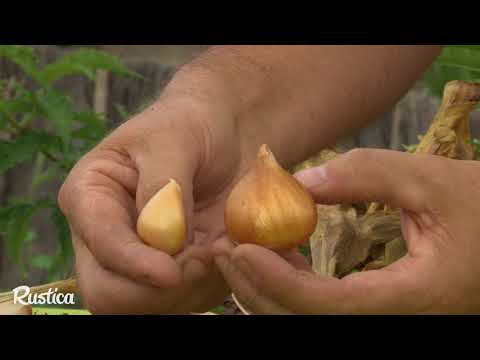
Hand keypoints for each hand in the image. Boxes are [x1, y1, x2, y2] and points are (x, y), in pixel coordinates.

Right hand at [58, 94, 244, 314]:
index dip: (133, 264)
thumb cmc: (189, 125)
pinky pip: (185, 301)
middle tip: (205, 260)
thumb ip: (164, 185)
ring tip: (222, 246)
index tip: (172, 271)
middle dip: (159, 290)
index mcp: (90, 198)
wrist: (220, 136)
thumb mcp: (173, 139)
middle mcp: (105, 237)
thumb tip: (161, 239)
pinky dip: (210, 286)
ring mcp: (137, 260)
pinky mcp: (170, 272)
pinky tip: (226, 251)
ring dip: (192, 288)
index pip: (101, 246)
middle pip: (109, 294)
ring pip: (149, 306)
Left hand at [214, 148, 479, 313]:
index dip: (277, 281)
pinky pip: (323, 306)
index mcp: (411, 299)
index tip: (241, 247)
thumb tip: (300, 182)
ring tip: (240, 245)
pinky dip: (291, 282)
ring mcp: (383, 317)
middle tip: (222, 247)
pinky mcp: (377, 308)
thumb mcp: (429, 180)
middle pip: (306, 320)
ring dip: (268, 286)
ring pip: (309, 317)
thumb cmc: (479, 206)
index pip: (328, 306)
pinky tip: (278, 251)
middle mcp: (391, 319)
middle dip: (256, 288)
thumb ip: (366, 175)